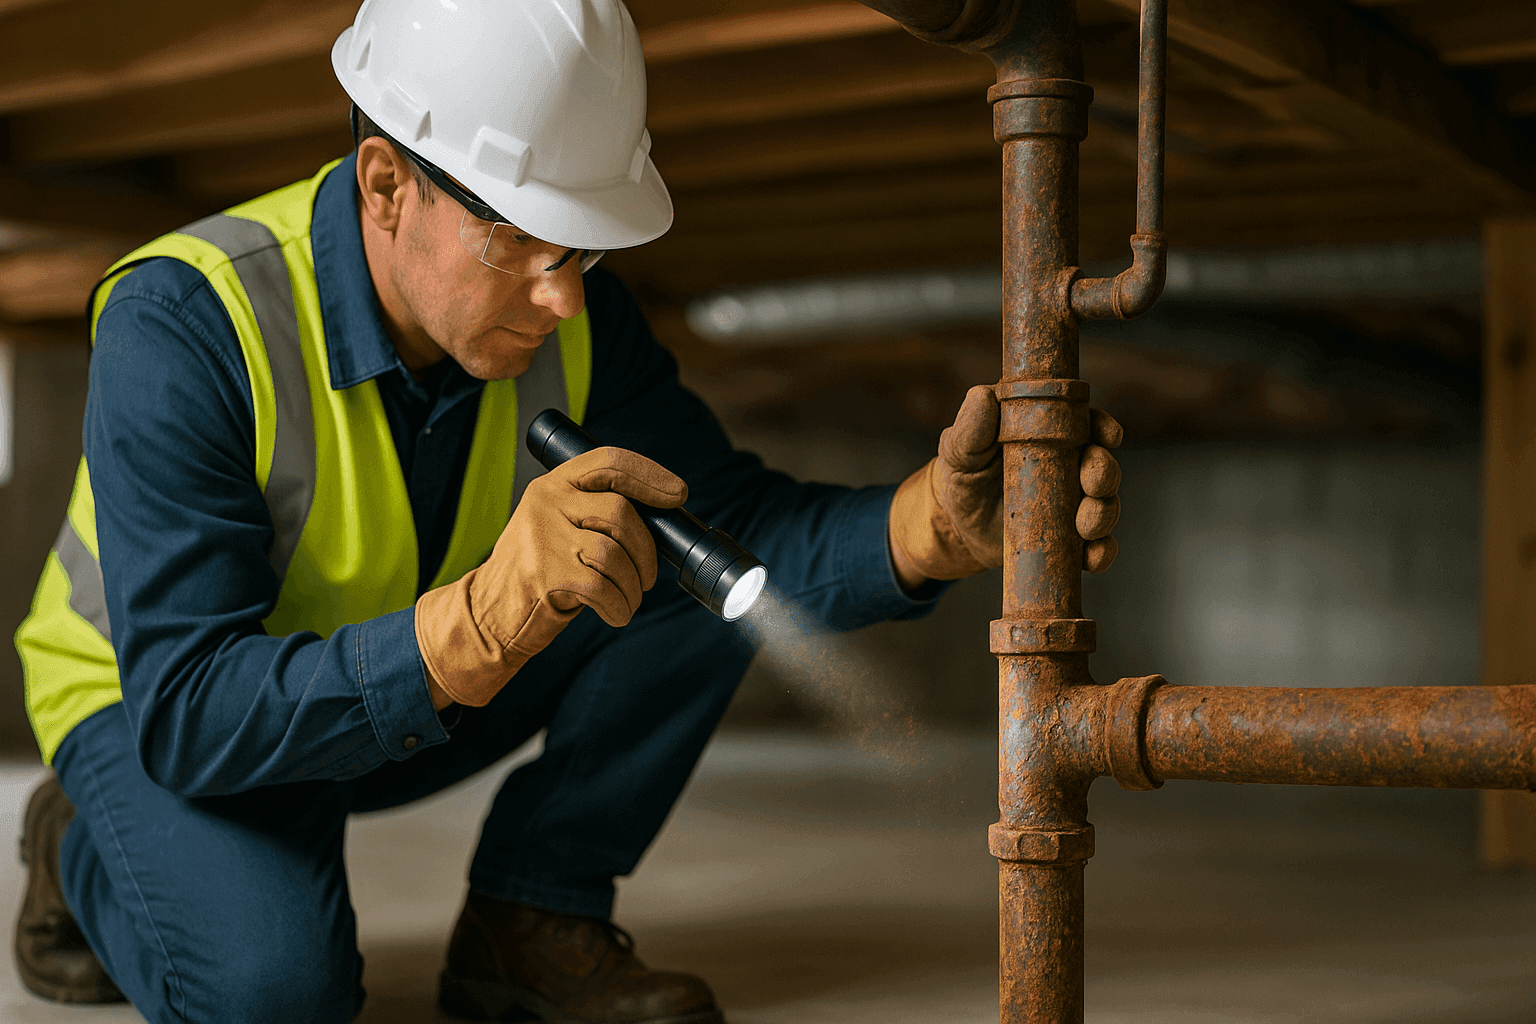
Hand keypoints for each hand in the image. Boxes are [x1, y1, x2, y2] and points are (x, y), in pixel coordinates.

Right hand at [415, 446, 686, 707]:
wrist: (488, 612)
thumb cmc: (537, 570)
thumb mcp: (557, 524)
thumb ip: (594, 511)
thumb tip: (659, 516)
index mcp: (553, 484)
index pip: (610, 462)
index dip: (650, 475)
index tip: (678, 494)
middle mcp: (546, 502)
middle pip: (620, 512)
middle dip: (646, 550)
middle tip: (647, 576)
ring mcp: (543, 537)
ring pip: (614, 553)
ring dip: (633, 584)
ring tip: (629, 598)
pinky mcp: (545, 574)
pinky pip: (602, 587)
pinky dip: (619, 605)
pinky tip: (615, 612)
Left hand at [887, 385, 1123, 588]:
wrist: (956, 525)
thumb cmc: (961, 474)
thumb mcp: (959, 450)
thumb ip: (970, 427)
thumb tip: (982, 396)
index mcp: (1051, 433)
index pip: (1087, 423)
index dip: (1103, 428)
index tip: (1109, 436)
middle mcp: (1070, 466)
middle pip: (1102, 465)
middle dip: (1105, 474)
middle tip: (1093, 485)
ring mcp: (1073, 504)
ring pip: (1105, 506)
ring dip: (1104, 514)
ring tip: (1086, 525)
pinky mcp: (1070, 539)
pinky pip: (1096, 547)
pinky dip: (1100, 553)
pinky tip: (1092, 557)